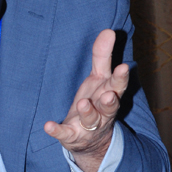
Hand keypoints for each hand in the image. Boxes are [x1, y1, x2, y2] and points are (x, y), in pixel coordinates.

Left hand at [44, 29, 128, 171]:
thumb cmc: (96, 101)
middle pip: (109, 106)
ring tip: (83, 104)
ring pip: (91, 120)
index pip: (117, 85)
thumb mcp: (99, 78)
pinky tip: (48, 125)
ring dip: (87, 112)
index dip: (120, 78)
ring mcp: (88, 126)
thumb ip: (103, 56)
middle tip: (109, 94)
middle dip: (110, 101)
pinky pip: (65, 133)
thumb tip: (109, 31)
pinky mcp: (73, 136)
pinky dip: (57, 130)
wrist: (91, 140)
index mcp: (109, 94)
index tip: (123, 67)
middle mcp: (103, 112)